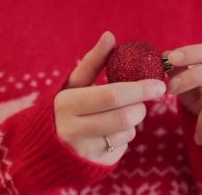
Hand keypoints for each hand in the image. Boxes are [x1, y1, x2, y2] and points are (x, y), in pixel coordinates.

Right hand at [54, 32, 165, 164]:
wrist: (42, 147)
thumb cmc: (61, 108)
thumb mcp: (72, 84)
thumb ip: (92, 61)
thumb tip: (110, 35)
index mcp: (67, 103)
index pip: (112, 95)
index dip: (140, 89)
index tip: (159, 84)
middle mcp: (74, 129)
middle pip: (125, 117)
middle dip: (140, 107)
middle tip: (138, 101)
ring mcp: (85, 150)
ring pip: (127, 134)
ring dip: (132, 122)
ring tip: (115, 116)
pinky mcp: (95, 164)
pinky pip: (123, 147)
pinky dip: (124, 137)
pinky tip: (108, 133)